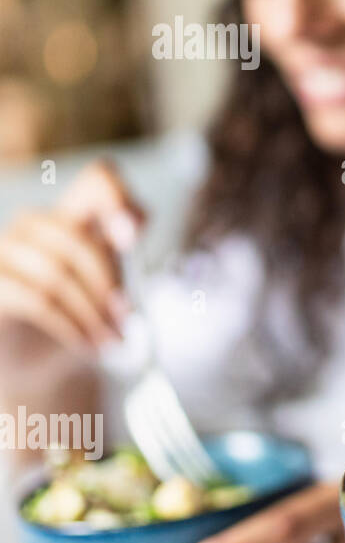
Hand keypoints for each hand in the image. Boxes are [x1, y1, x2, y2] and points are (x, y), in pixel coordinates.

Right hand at [0, 159, 144, 351]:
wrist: (39, 363)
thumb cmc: (79, 316)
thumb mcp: (112, 285)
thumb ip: (123, 256)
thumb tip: (129, 234)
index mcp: (75, 217)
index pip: (99, 179)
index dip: (117, 197)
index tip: (133, 239)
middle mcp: (36, 226)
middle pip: (78, 239)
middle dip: (108, 285)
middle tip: (126, 321)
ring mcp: (6, 251)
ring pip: (56, 274)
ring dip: (91, 314)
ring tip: (109, 341)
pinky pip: (34, 299)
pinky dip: (69, 326)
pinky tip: (84, 344)